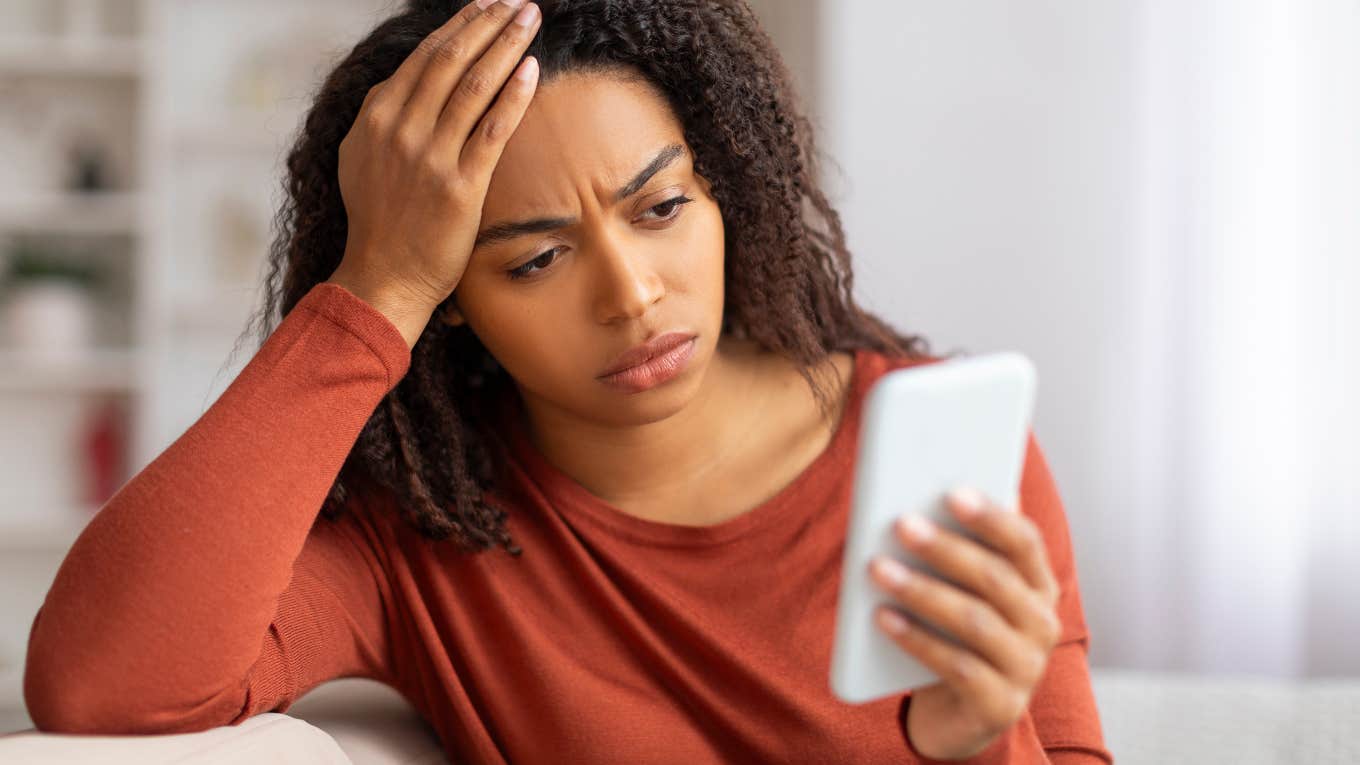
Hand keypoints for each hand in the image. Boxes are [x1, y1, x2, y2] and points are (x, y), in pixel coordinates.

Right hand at [329, 0, 541, 344]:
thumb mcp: (360, 161)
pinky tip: (532, 69)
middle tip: (519, 4)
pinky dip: (513, 94)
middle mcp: (399, 129)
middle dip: (488, 24)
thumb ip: (381, 121)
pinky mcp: (459, 186)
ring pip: (473, 85)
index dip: (459, 27)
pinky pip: (492, 128)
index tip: (485, 7)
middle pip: (451, 59)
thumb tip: (403, 86)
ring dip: (506, 46)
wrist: (382, 278)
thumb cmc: (378, 224)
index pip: (424, 57)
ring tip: (531, 20)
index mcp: (375, 118)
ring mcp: (429, 156)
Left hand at [867, 487, 1062, 760]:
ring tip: (878, 568)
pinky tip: (883, 617)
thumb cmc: (957, 633)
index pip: (1024, 542)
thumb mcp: (963, 588)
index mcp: (1038, 584)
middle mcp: (1042, 624)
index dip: (990, 516)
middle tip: (901, 523)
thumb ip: (961, 544)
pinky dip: (917, 639)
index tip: (952, 491)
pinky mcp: (1000, 705)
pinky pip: (957, 667)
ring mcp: (1026, 667)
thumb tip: (940, 484)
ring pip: (974, 621)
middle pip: (996, 578)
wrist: (958, 713)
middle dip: (946, 548)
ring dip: (922, 591)